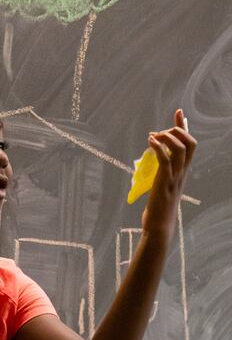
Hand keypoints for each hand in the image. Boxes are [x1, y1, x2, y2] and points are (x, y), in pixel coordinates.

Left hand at [141, 108, 196, 242]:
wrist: (159, 226)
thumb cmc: (159, 209)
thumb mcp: (163, 187)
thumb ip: (163, 174)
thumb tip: (156, 167)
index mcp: (182, 172)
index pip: (189, 145)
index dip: (184, 127)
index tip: (178, 112)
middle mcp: (182, 172)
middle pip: (190, 143)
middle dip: (176, 130)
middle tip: (160, 131)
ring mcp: (174, 177)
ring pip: (180, 149)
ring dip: (167, 137)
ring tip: (153, 137)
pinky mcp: (164, 182)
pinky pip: (165, 159)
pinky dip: (158, 147)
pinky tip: (150, 142)